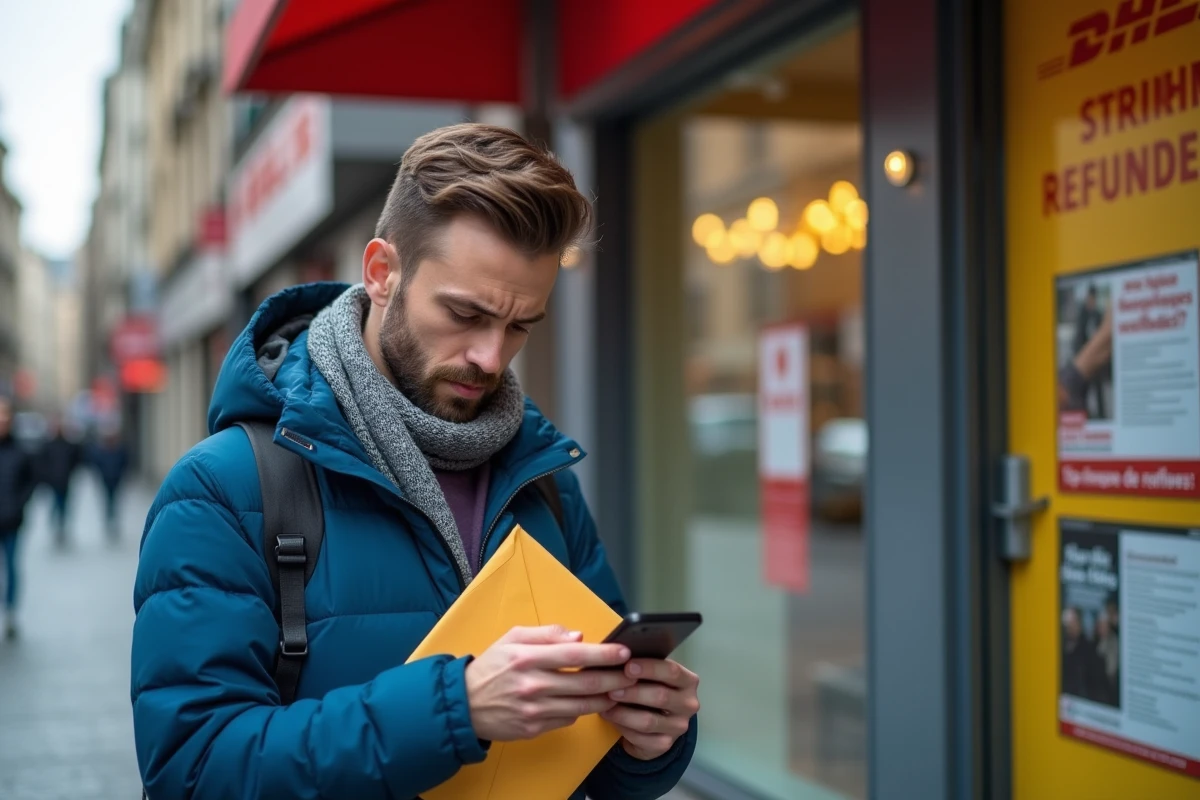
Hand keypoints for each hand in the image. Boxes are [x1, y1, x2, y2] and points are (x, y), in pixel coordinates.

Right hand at [465, 625, 635, 741]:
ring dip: (606, 698)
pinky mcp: (533, 729)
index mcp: (528, 657)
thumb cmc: (492, 666)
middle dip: (614, 679)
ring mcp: (534, 710)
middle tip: (632, 674)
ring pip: (582, 705)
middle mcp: (532, 685)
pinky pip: (568, 719)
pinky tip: (590, 703)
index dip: (604, 654)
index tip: (624, 652)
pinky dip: (582, 710)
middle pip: (585, 683)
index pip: (575, 654)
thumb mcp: (512, 638)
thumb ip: (546, 634)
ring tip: (620, 690)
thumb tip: (578, 636)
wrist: (464, 704)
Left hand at [601, 659, 699, 759]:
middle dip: (633, 692)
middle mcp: (689, 704)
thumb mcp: (652, 676)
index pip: (672, 672)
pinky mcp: (665, 744)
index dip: (649, 668)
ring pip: (648, 720)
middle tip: (611, 688)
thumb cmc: (650, 689)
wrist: (655, 724)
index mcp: (688, 681)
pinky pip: (640, 737)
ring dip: (623, 712)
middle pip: (660, 697)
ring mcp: (678, 727)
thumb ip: (643, 668)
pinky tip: (610, 718)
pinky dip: (622, 727)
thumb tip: (619, 656)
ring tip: (605, 704)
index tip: (627, 666)